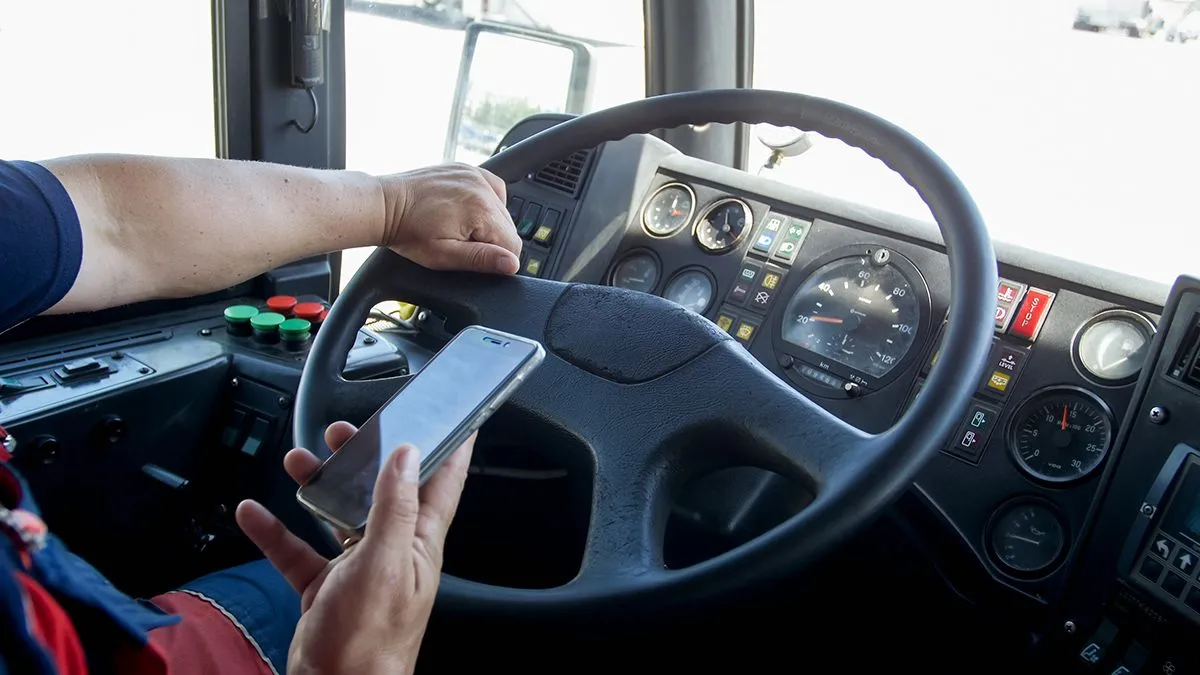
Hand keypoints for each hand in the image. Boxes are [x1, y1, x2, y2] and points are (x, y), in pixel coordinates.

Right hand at [235, 422, 474, 674]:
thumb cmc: (370, 642)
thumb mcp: (385, 564)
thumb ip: (394, 507)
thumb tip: (407, 455)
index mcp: (419, 542)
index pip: (443, 483)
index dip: (452, 447)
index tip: (457, 416)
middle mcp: (393, 552)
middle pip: (382, 491)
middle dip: (365, 457)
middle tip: (345, 431)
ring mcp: (358, 570)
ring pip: (338, 515)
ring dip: (319, 487)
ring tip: (298, 460)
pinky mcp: (325, 590)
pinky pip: (299, 551)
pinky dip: (276, 531)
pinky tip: (256, 513)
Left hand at [382, 163, 521, 274]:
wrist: (385, 205)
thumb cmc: (409, 231)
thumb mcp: (444, 256)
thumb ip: (481, 259)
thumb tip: (511, 263)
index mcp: (482, 210)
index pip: (513, 245)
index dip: (497, 259)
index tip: (474, 257)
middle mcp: (482, 187)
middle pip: (508, 227)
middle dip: (490, 239)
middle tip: (459, 241)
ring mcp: (475, 175)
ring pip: (502, 209)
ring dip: (488, 222)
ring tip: (459, 226)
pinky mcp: (467, 169)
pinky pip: (492, 189)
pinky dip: (485, 202)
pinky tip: (467, 211)